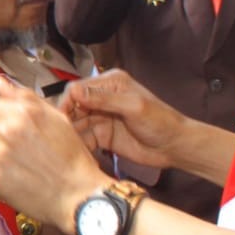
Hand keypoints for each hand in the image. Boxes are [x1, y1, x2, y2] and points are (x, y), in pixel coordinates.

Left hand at [0, 76, 108, 230]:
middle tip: (9, 145)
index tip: (7, 125)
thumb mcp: (57, 118)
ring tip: (12, 162)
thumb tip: (0, 82)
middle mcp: (8, 131)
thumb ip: (24, 97)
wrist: (77, 194)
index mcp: (24, 113)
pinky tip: (15, 176)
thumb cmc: (71, 158)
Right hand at [60, 69, 188, 170]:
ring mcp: (102, 118)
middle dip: (65, 119)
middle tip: (59, 134)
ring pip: (76, 123)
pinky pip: (84, 138)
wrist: (175, 146)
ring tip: (64, 145)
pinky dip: (78, 145)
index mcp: (111, 83)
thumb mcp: (133, 107)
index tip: (60, 117)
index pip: (78, 88)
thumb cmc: (161, 121)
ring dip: (70, 133)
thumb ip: (104, 99)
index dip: (66, 102)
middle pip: (73, 106)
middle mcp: (103, 98)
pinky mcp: (103, 136)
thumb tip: (75, 91)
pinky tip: (75, 152)